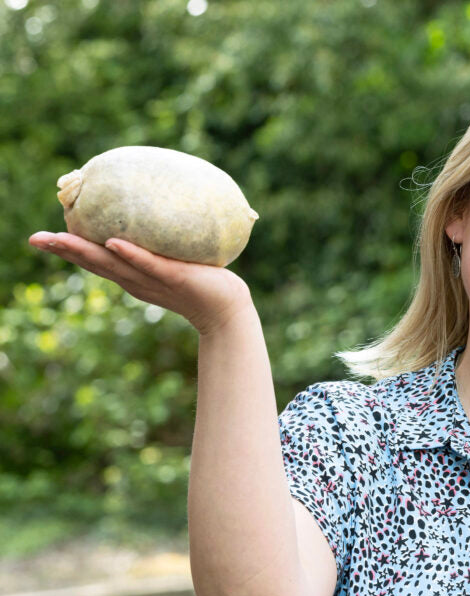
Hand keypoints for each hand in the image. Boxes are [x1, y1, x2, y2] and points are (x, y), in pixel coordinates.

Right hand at [28, 231, 253, 335]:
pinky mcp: (174, 278)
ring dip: (85, 252)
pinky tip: (113, 243)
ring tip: (59, 238)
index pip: (96, 261)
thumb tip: (157, 208)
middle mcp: (137, 280)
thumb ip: (162, 241)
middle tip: (35, 238)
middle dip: (64, 251)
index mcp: (133, 275)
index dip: (70, 249)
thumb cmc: (204, 281)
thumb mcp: (175, 259)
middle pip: (94, 263)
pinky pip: (150, 264)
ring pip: (114, 265)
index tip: (43, 238)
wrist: (228, 309)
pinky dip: (131, 255)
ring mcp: (153, 280)